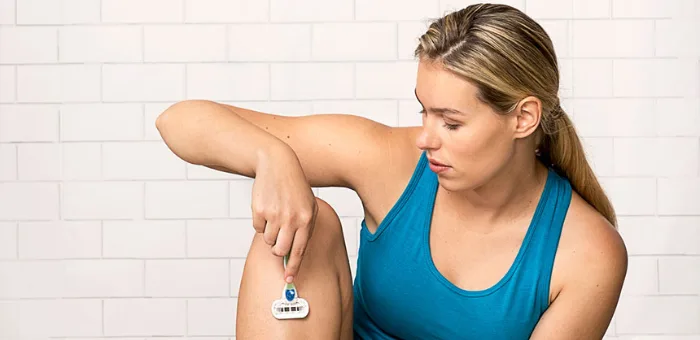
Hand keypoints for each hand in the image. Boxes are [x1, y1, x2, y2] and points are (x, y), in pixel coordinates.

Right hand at [251, 146, 318, 282]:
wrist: (278, 164)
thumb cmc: (294, 188)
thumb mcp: (308, 206)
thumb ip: (304, 230)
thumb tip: (295, 255)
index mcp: (307, 219)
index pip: (300, 250)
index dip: (293, 267)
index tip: (289, 279)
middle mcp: (292, 218)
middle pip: (280, 250)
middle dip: (278, 250)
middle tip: (278, 241)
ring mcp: (275, 214)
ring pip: (268, 240)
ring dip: (269, 233)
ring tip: (275, 216)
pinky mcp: (260, 210)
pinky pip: (257, 228)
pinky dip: (260, 222)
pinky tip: (267, 208)